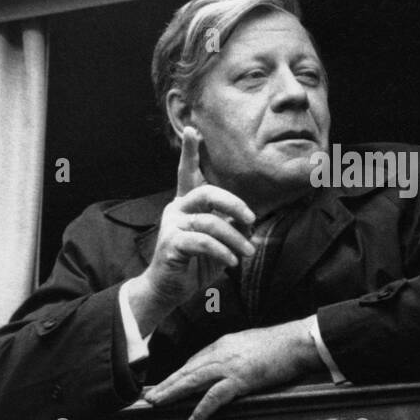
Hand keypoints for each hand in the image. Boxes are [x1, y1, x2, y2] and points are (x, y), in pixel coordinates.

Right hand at [128, 126, 255, 324]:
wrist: (168, 289)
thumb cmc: (195, 263)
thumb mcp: (219, 243)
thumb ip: (230, 227)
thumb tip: (248, 223)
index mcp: (186, 204)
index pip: (187, 172)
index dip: (189, 151)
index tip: (191, 129)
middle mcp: (176, 209)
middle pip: (208, 193)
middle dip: (234, 204)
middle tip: (251, 220)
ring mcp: (172, 225)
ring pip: (210, 222)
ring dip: (235, 239)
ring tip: (247, 253)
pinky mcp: (170, 243)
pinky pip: (202, 242)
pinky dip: (221, 252)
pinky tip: (230, 263)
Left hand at [143, 318, 324, 419]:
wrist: (296, 341)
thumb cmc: (279, 345)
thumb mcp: (249, 344)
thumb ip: (234, 354)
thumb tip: (226, 368)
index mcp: (223, 344)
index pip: (194, 361)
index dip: (179, 374)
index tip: (167, 384)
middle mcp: (220, 353)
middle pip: (187, 370)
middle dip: (166, 384)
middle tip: (149, 397)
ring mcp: (229, 366)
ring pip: (193, 380)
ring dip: (173, 392)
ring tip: (157, 403)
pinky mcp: (240, 379)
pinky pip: (216, 396)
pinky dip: (202, 408)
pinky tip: (193, 419)